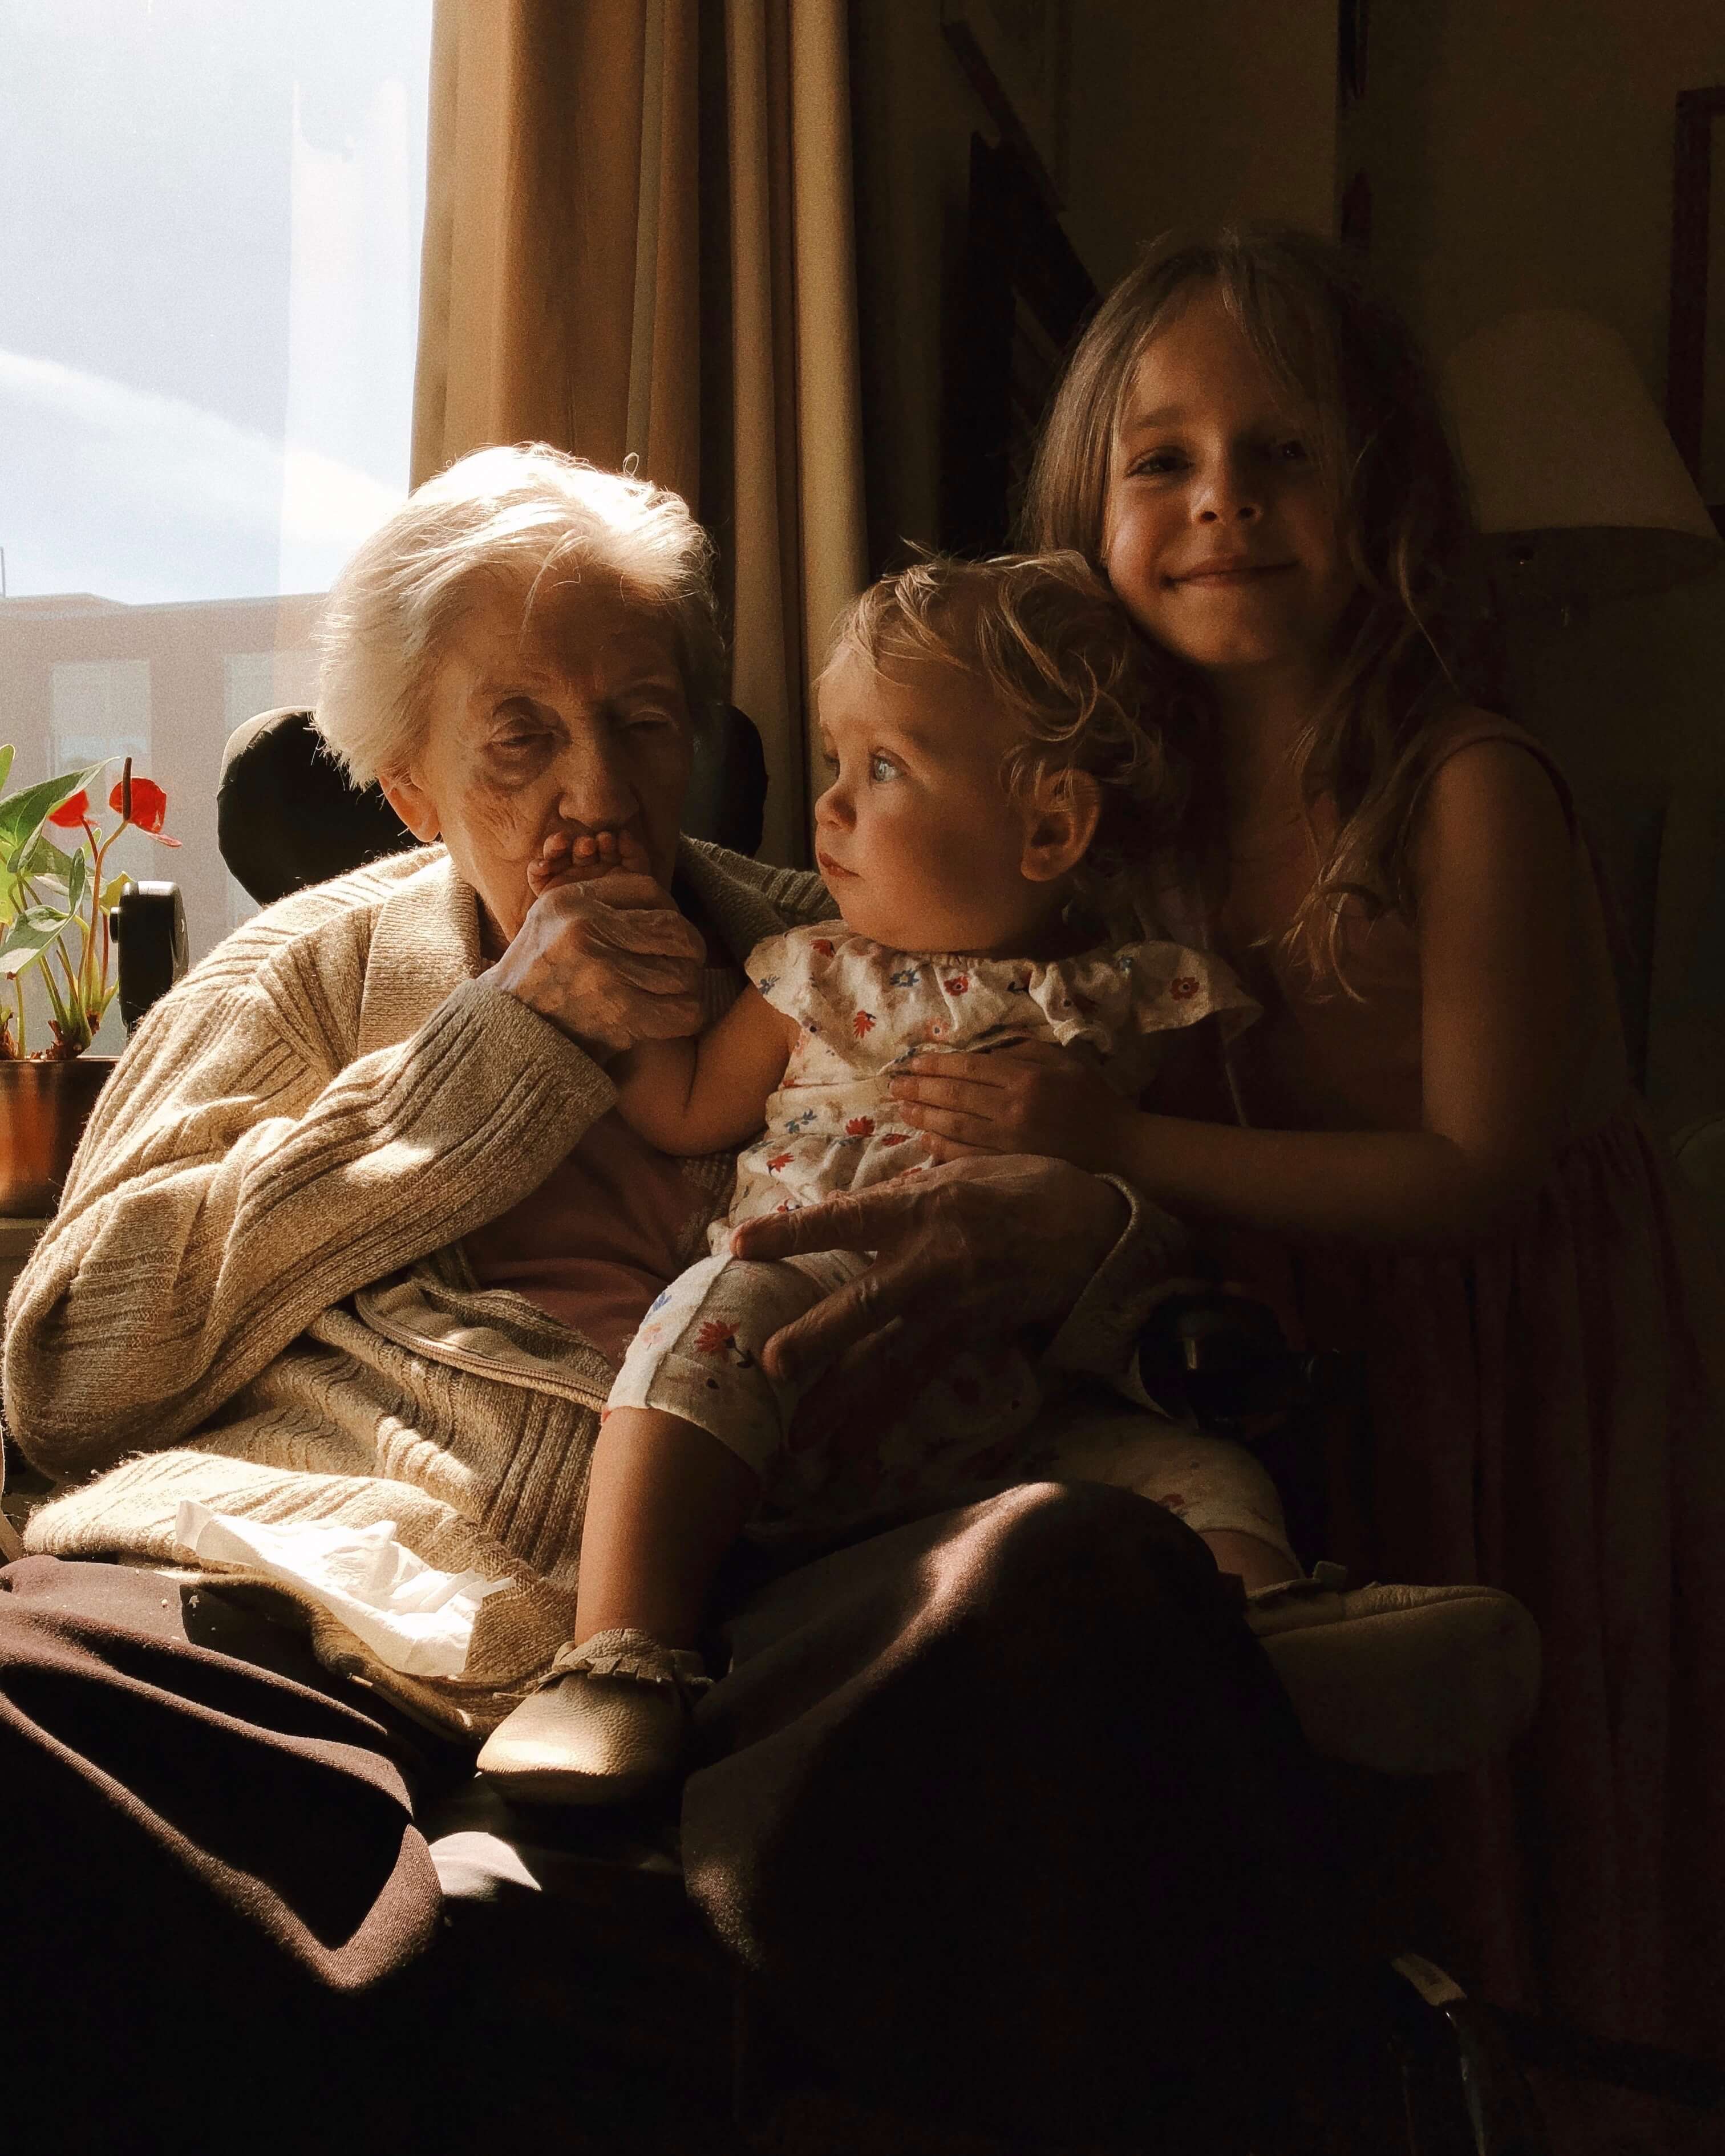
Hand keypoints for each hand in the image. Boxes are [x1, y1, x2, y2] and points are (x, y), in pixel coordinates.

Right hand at [487, 866, 704, 1062]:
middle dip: (688, 946)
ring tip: (671, 987)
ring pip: (686, 971)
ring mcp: (606, 974)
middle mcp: (589, 932)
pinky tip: (670, 1012)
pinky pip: (686, 1010)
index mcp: (573, 901)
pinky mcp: (621, 1015)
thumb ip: (601, 898)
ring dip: (687, 982)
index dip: (668, 908)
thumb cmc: (538, 970)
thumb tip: (662, 899)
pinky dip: (686, 1013)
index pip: (650, 889)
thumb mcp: (552, 915)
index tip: (664, 929)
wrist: (507, 1027)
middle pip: (676, 929)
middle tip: (680, 960)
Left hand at [729, 1154, 1129, 1447]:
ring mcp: (955, 1307)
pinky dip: (886, 1417)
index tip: (740, 1245)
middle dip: (818, 1339)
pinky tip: (854, 1450)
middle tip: (770, 1368)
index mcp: (922, 1207)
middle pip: (866, 1305)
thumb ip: (903, 1193)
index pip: (844, 1219)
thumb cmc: (1025, 1186)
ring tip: (797, 1438)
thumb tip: (850, 1205)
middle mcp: (934, 1261)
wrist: (1098, 1228)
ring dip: (842, 1401)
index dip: (792, 1232)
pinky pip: (921, 1382)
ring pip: (890, 1359)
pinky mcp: (973, 1339)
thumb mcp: (960, 1169)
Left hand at [888, 1039, 1127, 1169]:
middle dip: (921, 1090)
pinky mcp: (1012, 1165)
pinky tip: (926, 1139)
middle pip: (955, 1097)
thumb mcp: (1066, 1061)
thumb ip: (1025, 1052)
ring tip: (903, 1109)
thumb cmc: (1094, 1100)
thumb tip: (984, 1055)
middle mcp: (1014, 1110)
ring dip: (924, 1117)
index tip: (913, 1062)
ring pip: (956, 1127)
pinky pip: (968, 1155)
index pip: (970, 1068)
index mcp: (1027, 1079)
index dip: (937, 1065)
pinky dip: (943, 1147)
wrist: (1121, 1149)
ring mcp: (1011, 1142)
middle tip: (894, 1085)